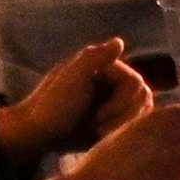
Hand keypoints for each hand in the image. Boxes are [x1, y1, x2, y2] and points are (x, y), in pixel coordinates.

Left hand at [5, 35, 138, 155]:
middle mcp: (113, 82)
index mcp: (106, 67)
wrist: (36, 133)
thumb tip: (119, 41)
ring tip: (97, 132)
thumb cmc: (50, 105)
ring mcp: (114, 101)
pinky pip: (132, 127)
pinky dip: (120, 134)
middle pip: (142, 100)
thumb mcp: (70, 78)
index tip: (98, 116)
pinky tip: (101, 138)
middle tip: (97, 127)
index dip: (122, 103)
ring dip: (121, 126)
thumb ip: (94, 58)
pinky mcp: (113, 120)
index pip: (137, 84)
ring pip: (140, 114)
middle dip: (122, 116)